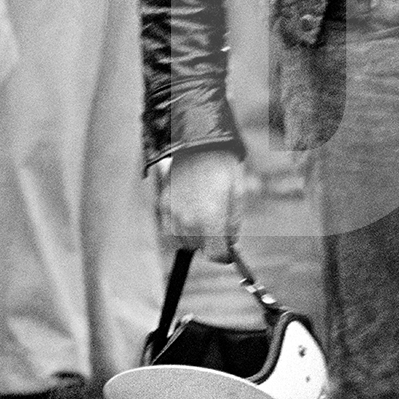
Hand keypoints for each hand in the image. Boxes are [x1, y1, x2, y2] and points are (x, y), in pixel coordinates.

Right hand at [160, 147, 243, 262]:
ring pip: (182, 239)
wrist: (197, 142)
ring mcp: (172, 215)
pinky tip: (189, 207)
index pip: (215, 255)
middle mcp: (188, 223)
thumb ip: (234, 223)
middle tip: (216, 224)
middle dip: (209, 241)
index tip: (227, 251)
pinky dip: (178, 224)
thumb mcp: (237, 194)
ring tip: (202, 212)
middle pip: (198, 248)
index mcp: (210, 222)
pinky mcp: (162, 205)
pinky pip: (169, 227)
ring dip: (192, 234)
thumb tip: (230, 242)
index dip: (223, 255)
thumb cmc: (221, 166)